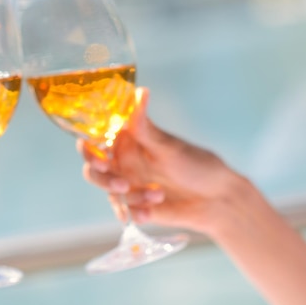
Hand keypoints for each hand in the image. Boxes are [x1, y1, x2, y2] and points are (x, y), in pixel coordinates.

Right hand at [79, 87, 248, 236]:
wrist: (218, 199)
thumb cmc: (196, 164)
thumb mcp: (168, 146)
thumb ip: (145, 126)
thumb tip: (140, 92)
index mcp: (127, 142)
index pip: (94, 140)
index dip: (87, 147)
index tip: (95, 154)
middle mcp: (124, 163)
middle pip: (93, 170)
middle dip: (102, 179)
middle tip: (121, 184)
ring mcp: (129, 186)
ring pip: (110, 193)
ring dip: (130, 196)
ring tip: (156, 195)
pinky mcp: (137, 207)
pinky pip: (126, 211)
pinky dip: (137, 212)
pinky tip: (151, 211)